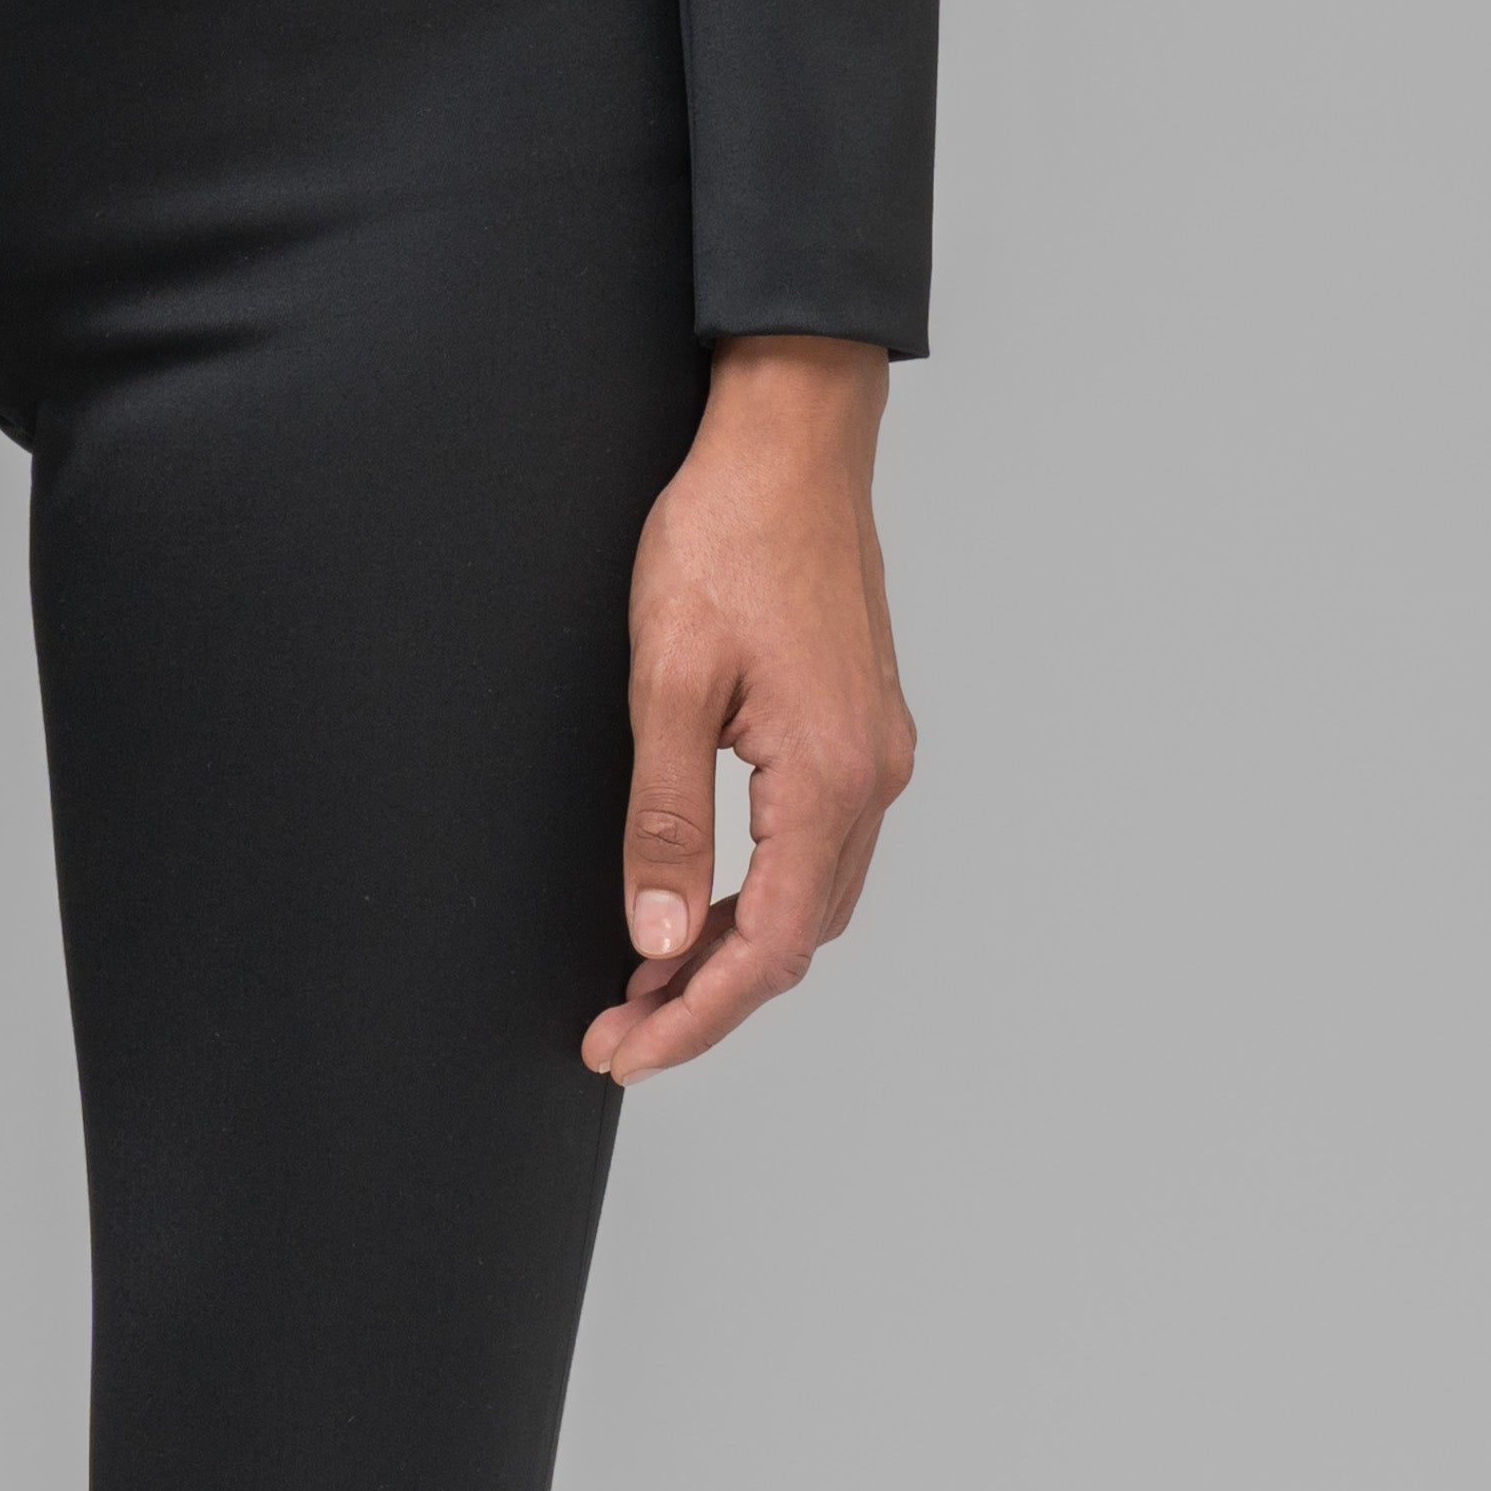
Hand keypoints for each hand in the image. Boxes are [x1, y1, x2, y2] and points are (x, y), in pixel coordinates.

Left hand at [587, 336, 915, 1083]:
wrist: (792, 438)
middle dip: (704, 1001)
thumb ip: (663, 821)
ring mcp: (874, 756)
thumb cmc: (727, 537)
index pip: (764, 949)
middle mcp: (872, 777)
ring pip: (807, 905)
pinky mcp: (859, 732)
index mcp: (828, 777)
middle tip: (616, 1034)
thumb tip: (655, 940)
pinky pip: (814, 854)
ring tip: (642, 985)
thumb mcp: (668, 684)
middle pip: (793, 943)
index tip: (623, 1052)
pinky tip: (696, 907)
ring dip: (728, 955)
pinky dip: (754, 900)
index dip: (693, 1018)